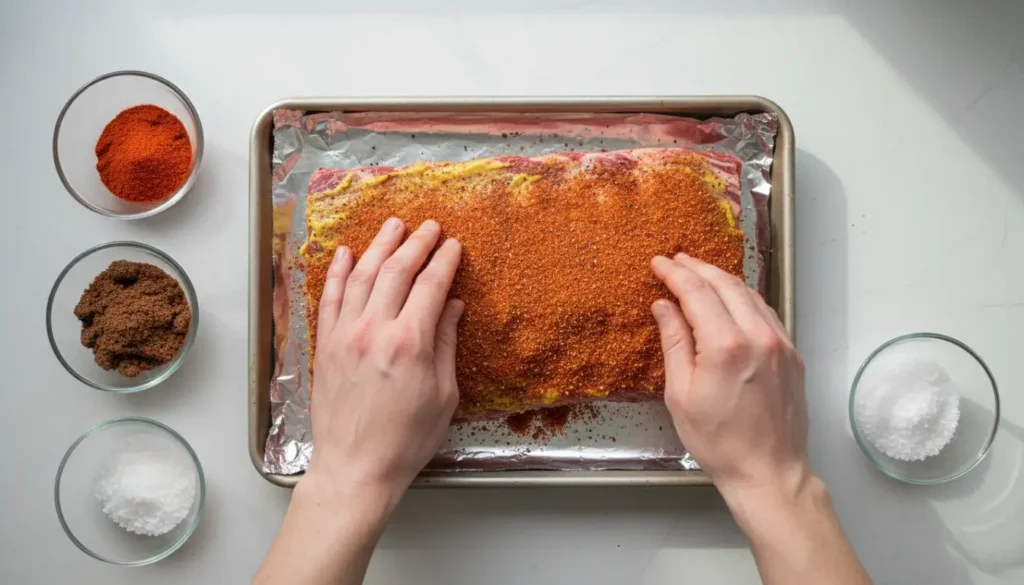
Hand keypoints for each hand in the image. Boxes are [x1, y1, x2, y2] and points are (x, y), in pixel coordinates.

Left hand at [308, 217, 462, 504]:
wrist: (355, 467)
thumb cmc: (405, 440)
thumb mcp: (443, 395)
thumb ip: (445, 344)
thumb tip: (452, 308)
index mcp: (410, 343)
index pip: (430, 285)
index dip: (444, 260)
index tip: (453, 245)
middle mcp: (374, 330)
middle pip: (396, 271)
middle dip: (416, 244)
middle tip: (429, 227)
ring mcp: (345, 335)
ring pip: (361, 275)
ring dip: (379, 246)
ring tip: (393, 226)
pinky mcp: (325, 346)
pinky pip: (329, 298)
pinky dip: (337, 272)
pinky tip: (345, 253)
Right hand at [650, 253, 808, 494]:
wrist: (769, 472)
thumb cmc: (719, 442)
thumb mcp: (681, 394)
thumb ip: (674, 343)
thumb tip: (664, 307)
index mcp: (725, 346)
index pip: (696, 292)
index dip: (674, 273)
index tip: (658, 263)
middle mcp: (758, 336)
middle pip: (725, 284)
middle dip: (697, 268)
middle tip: (675, 261)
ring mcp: (780, 343)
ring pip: (749, 294)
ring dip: (722, 279)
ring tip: (699, 274)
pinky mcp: (792, 354)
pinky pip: (766, 312)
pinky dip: (744, 298)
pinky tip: (730, 300)